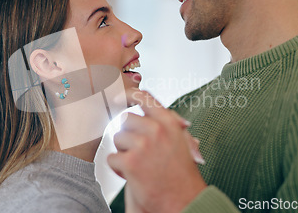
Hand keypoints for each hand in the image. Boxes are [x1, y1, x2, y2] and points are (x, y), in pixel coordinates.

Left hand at [108, 89, 206, 212]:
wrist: (185, 202)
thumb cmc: (182, 175)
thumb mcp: (180, 142)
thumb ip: (165, 123)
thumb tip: (145, 104)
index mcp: (169, 123)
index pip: (144, 97)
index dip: (127, 95)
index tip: (117, 98)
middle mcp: (157, 130)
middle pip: (126, 119)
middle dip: (128, 135)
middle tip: (138, 152)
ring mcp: (143, 145)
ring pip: (117, 138)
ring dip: (123, 152)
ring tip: (139, 166)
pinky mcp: (131, 162)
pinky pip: (112, 158)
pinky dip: (118, 169)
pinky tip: (133, 176)